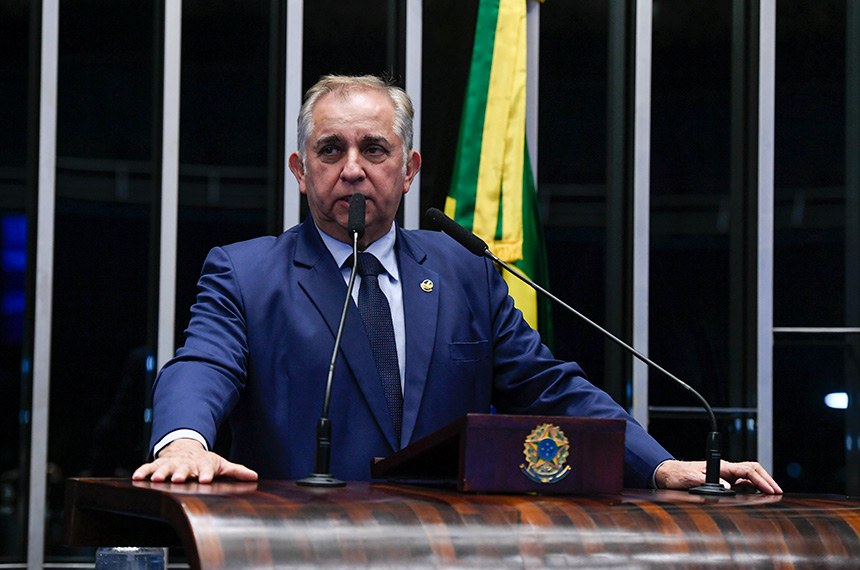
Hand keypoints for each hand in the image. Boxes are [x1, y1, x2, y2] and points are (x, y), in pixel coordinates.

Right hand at [132, 438, 257, 483]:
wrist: (186, 448)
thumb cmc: (204, 461)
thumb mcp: (221, 464)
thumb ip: (236, 471)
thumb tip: (254, 476)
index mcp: (202, 465)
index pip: (206, 469)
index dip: (206, 474)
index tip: (206, 479)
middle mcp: (186, 464)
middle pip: (184, 469)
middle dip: (182, 474)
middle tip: (180, 479)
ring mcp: (171, 464)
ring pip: (165, 468)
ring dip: (161, 473)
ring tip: (157, 479)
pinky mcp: (158, 464)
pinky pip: (148, 467)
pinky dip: (143, 471)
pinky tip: (136, 477)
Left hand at [655, 459, 782, 494]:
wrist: (668, 475)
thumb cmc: (678, 474)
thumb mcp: (690, 478)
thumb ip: (707, 482)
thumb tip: (726, 487)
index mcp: (721, 467)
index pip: (747, 471)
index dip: (760, 480)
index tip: (770, 490)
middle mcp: (726, 470)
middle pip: (753, 470)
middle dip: (767, 479)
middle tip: (778, 491)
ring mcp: (725, 475)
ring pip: (750, 476)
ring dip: (762, 483)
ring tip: (773, 493)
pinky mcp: (723, 481)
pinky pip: (743, 482)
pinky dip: (754, 487)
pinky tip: (759, 494)